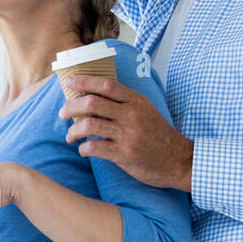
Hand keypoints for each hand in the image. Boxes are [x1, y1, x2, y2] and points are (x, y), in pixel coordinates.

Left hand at [58, 75, 193, 191]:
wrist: (179, 161)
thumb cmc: (159, 135)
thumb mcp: (146, 111)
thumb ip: (124, 103)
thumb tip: (93, 97)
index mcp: (136, 101)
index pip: (106, 84)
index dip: (84, 81)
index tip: (69, 82)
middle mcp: (132, 115)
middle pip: (91, 103)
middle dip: (70, 107)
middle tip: (63, 113)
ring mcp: (128, 135)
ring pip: (89, 125)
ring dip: (73, 131)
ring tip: (70, 136)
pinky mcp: (125, 154)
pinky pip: (94, 148)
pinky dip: (83, 149)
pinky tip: (83, 150)